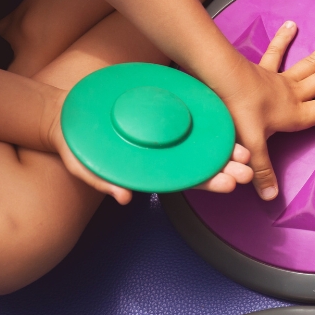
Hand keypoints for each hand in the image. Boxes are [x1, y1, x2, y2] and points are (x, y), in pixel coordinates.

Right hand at [44, 91, 255, 204]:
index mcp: (153, 170)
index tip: (229, 185)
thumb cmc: (77, 147)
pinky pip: (190, 119)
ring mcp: (166, 136)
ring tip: (246, 151)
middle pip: (203, 164)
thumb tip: (123, 198)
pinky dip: (209, 121)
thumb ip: (103, 182)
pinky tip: (228, 120)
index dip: (209, 182)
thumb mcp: (84, 166)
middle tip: (247, 170)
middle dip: (227, 168)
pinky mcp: (163, 116)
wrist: (67, 116)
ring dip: (225, 147)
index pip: (186, 179)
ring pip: (202, 144)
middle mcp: (165, 155)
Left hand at [215, 21, 314, 200]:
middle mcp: (293, 94)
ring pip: (312, 62)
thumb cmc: (236, 112)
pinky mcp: (261, 70)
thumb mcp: (251, 146)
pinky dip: (284, 40)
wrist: (217, 80)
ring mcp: (279, 79)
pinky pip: (276, 54)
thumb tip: (270, 198)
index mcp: (296, 113)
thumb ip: (263, 171)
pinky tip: (292, 25)